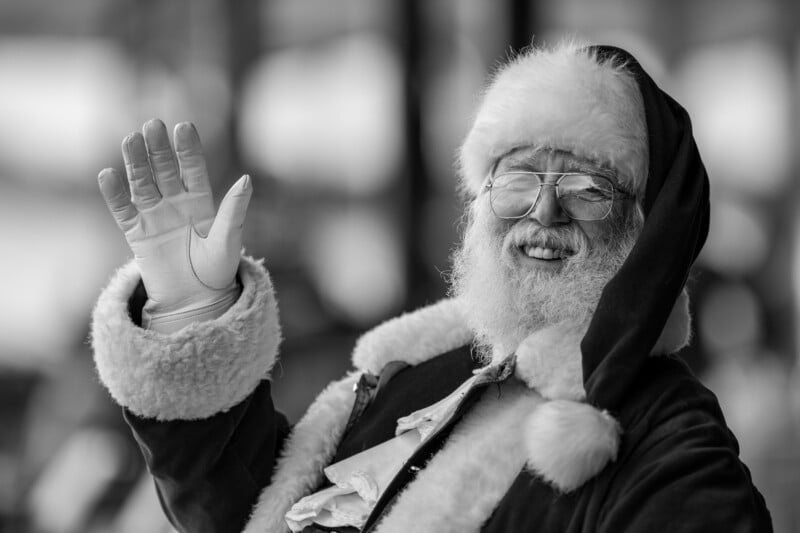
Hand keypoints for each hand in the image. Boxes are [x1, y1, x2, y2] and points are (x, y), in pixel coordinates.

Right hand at [98, 119, 251, 312]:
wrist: (195, 301)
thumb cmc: (218, 271)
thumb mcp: (228, 239)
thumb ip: (234, 210)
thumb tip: (247, 178)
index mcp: (202, 201)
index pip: (194, 169)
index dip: (188, 149)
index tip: (183, 127)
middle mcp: (177, 203)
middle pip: (165, 170)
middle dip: (159, 149)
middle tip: (152, 125)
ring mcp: (155, 216)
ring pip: (142, 184)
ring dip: (136, 163)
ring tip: (130, 139)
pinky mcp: (136, 233)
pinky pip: (123, 210)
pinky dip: (114, 194)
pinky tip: (107, 174)